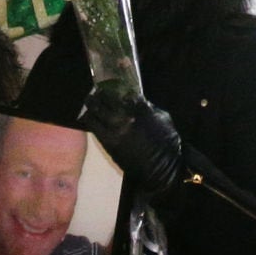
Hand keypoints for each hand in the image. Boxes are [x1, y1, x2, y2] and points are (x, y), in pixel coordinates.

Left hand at [81, 80, 186, 201]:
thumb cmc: (166, 142)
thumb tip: (135, 100)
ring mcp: (115, 129)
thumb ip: (148, 107)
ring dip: (91, 105)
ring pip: (96, 111)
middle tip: (96, 93)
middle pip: (105, 99)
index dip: (115, 87)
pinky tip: (88, 116)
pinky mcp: (108, 142)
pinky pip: (94, 127)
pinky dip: (90, 119)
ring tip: (90, 103)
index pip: (123, 91)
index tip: (111, 87)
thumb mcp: (163, 118)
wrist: (161, 167)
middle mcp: (125, 116)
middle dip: (99, 94)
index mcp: (141, 108)